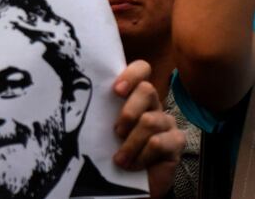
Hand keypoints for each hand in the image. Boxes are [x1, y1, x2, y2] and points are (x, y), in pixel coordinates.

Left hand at [112, 61, 184, 197]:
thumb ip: (100, 109)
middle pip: (147, 90)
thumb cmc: (112, 152)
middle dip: (128, 112)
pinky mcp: (177, 141)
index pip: (142, 69)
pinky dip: (142, 156)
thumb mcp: (102, 128)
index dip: (131, 74)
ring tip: (121, 159)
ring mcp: (167, 122)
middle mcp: (153, 105)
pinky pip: (159, 142)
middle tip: (116, 132)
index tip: (116, 90)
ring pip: (150, 121)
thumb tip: (78, 91)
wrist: (128, 184)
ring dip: (130, 144)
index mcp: (134, 97)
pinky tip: (136, 165)